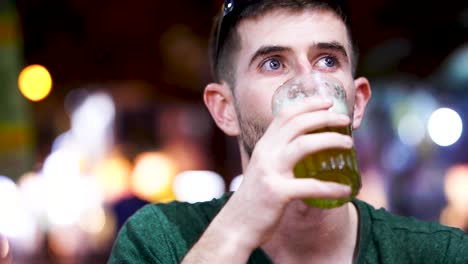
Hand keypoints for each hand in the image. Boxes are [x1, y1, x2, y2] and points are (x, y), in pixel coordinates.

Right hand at [183, 98, 352, 262]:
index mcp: (264, 145)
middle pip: (298, 124)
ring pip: (304, 145)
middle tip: (345, 121)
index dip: (308, 104)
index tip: (328, 102)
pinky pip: (311, 186)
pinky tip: (345, 190)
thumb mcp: (263, 168)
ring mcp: (270, 172)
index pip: (285, 114)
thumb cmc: (255, 197)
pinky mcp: (277, 192)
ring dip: (331, 140)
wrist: (236, 224)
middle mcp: (266, 153)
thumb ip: (278, 156)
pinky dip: (331, 188)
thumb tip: (305, 149)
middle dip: (324, 117)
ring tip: (349, 144)